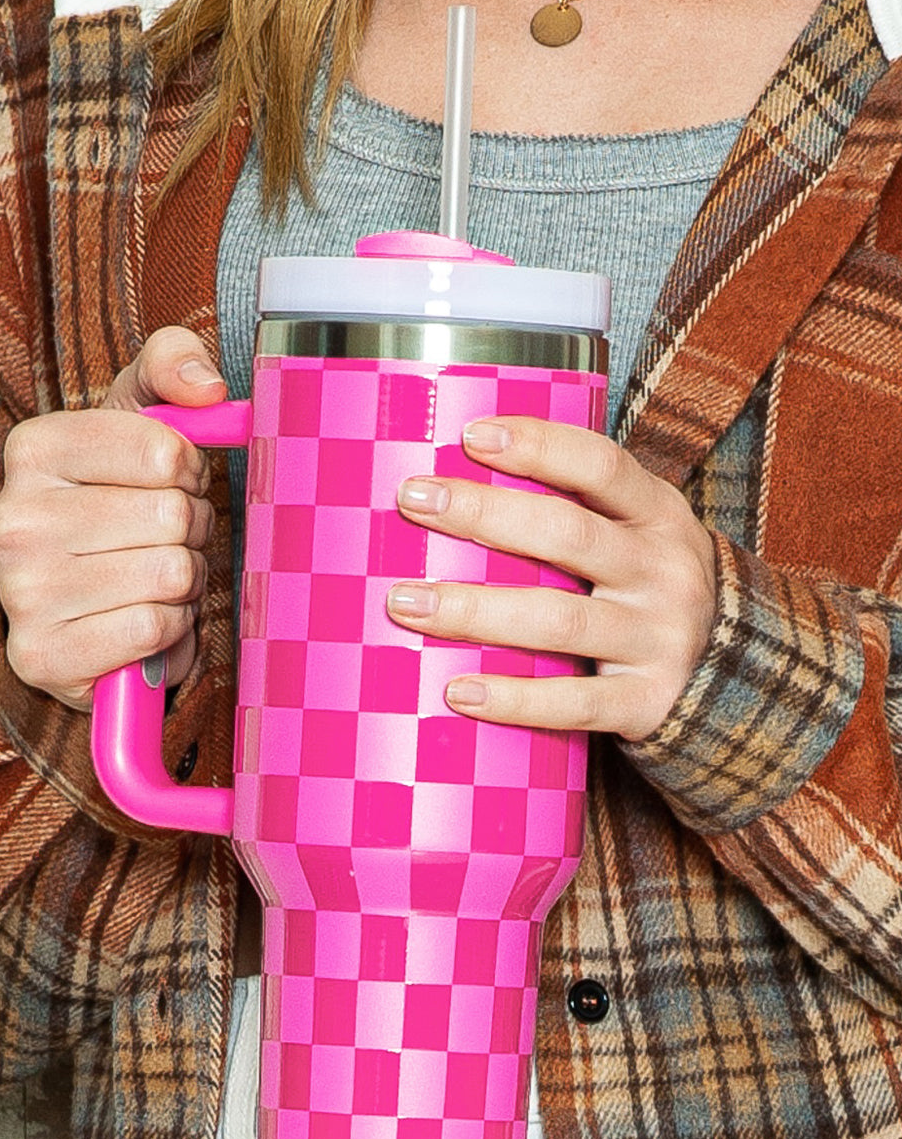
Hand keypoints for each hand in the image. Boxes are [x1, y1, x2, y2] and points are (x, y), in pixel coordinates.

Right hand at [0, 328, 225, 709]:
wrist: (76, 603)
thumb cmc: (117, 501)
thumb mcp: (139, 418)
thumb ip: (172, 366)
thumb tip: (207, 389)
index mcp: (35, 448)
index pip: (165, 452)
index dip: (190, 471)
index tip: (173, 480)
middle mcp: (14, 517)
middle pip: (173, 517)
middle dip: (190, 532)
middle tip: (163, 539)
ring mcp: (22, 591)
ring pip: (170, 575)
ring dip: (184, 583)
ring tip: (152, 579)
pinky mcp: (42, 654)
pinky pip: (155, 630)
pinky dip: (169, 630)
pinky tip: (143, 621)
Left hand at [386, 417, 716, 741]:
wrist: (733, 681)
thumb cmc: (649, 591)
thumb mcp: (637, 535)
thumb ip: (575, 510)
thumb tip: (457, 484)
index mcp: (659, 516)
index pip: (600, 466)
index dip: (538, 446)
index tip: (470, 434)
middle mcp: (663, 572)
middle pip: (567, 535)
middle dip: (483, 514)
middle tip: (413, 500)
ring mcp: (658, 640)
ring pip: (558, 620)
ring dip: (474, 610)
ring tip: (405, 602)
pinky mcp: (646, 703)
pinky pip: (572, 704)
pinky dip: (512, 699)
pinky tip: (457, 690)